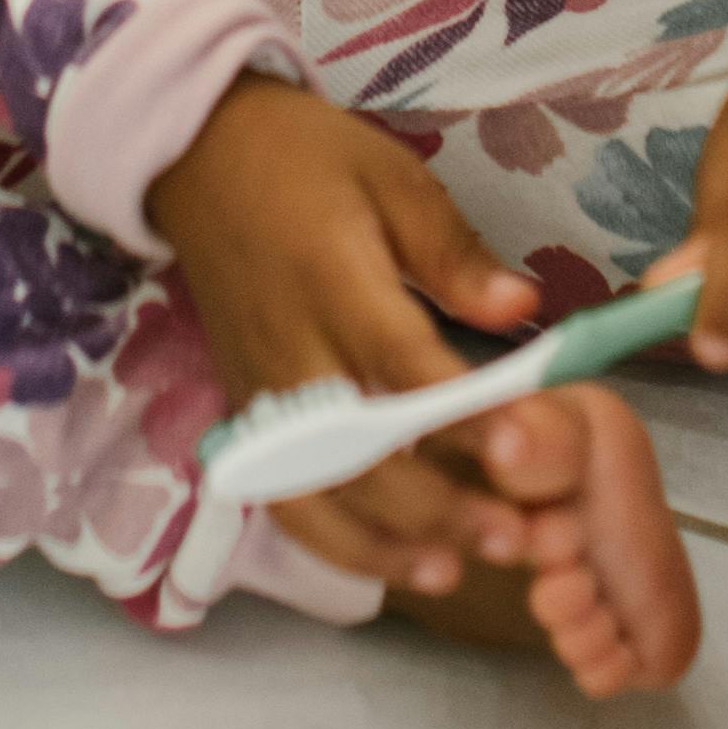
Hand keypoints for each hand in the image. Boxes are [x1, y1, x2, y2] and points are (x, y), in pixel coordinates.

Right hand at [152, 68, 539, 596]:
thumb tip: (524, 311)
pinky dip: (335, 542)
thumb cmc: (307, 162)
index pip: (399, 361)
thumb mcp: (392, 179)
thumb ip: (455, 254)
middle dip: (437, 504)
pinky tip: (395, 562)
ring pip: (314, 492)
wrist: (199, 160)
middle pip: (357, 450)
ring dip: (385, 542)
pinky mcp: (245, 414)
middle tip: (518, 534)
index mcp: (328, 277)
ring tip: (459, 568)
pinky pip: (284, 496)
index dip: (464, 414)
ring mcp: (258, 391)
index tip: (528, 446)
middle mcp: (287, 348)